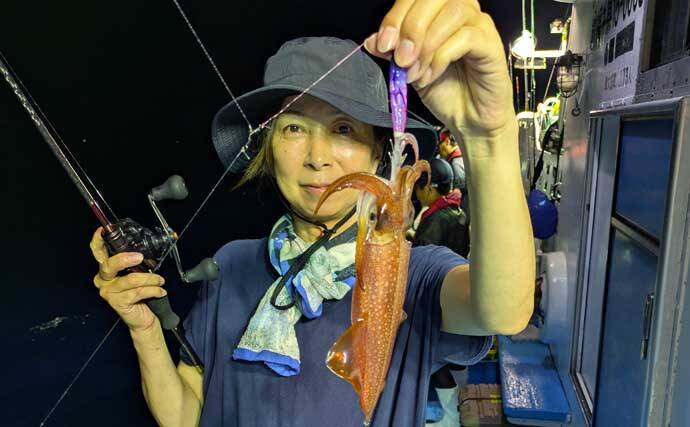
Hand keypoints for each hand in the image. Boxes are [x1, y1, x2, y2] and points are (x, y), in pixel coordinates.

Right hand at [90, 227, 166, 331]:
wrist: (145, 317)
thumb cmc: (142, 292)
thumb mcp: (139, 273)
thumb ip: (136, 262)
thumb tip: (144, 251)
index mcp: (107, 269)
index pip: (97, 252)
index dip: (98, 241)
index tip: (102, 231)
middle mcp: (104, 280)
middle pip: (109, 265)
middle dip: (124, 259)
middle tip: (140, 258)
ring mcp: (108, 292)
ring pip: (130, 279)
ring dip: (150, 278)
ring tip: (160, 280)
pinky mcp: (117, 303)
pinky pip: (138, 292)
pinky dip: (153, 290)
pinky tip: (160, 291)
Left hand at [365, 0, 513, 138]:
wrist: (468, 118)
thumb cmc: (443, 89)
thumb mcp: (409, 69)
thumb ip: (392, 53)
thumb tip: (372, 41)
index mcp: (439, 10)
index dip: (395, 17)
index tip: (383, 45)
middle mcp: (462, 9)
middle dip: (410, 28)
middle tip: (401, 59)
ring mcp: (479, 24)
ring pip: (452, 13)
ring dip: (426, 45)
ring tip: (415, 72)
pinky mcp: (491, 44)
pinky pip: (466, 38)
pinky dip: (441, 57)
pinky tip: (431, 76)